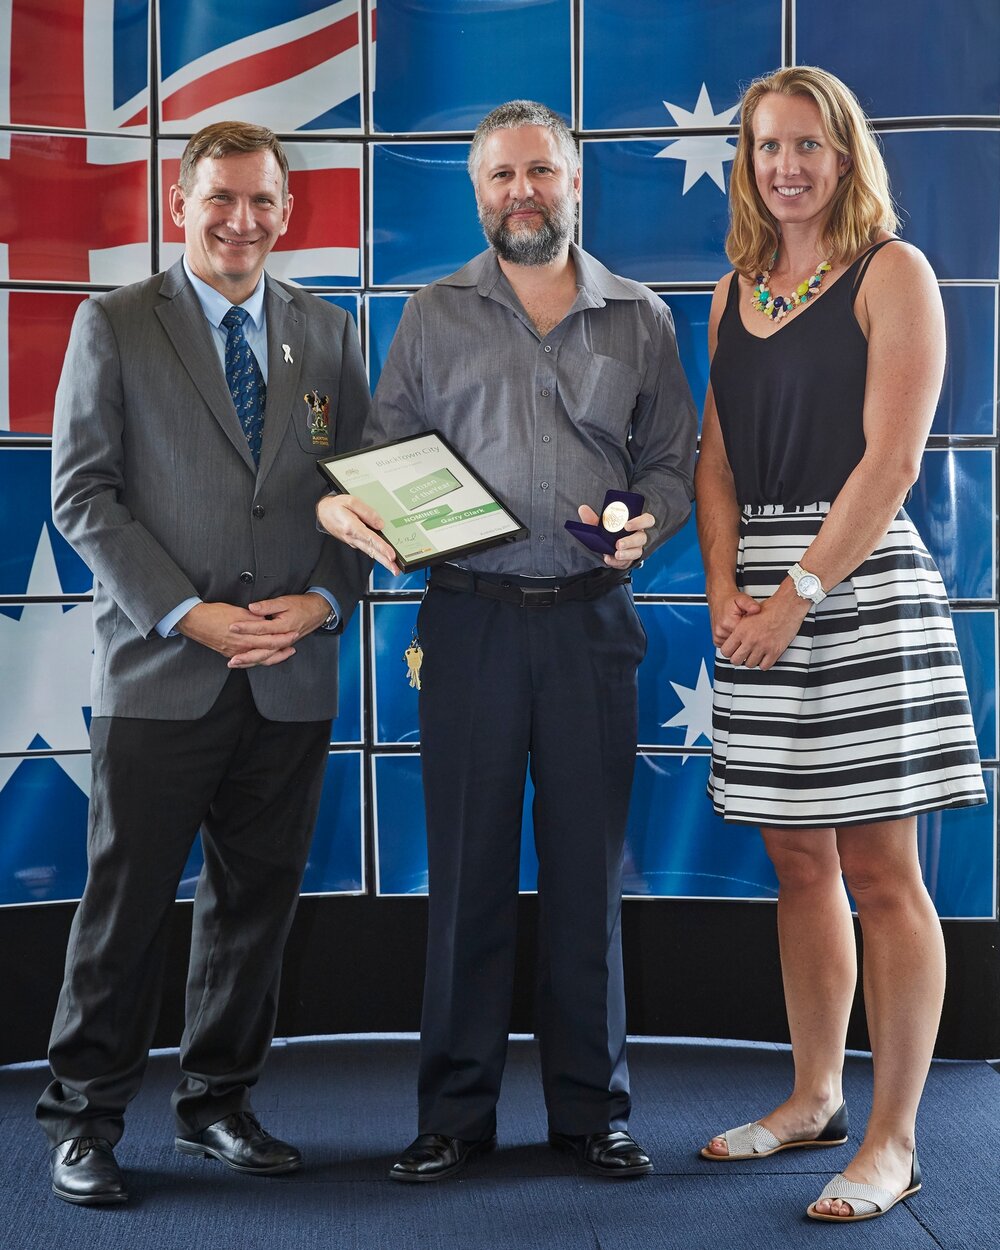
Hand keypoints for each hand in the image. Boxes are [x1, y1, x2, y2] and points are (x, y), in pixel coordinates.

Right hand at [176, 601, 295, 666]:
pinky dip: (258, 659)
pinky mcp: (228, 654)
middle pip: (266, 652)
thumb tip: (267, 620)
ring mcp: (234, 653)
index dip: (283, 638)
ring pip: (257, 659)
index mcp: (244, 636)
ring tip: (283, 653)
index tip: (293, 634)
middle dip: (281, 650)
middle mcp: (240, 648)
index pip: (269, 640)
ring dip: (272, 657)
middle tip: (293, 646)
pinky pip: (247, 660)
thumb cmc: (214, 613)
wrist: (194, 620)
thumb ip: (254, 617)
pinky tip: (264, 658)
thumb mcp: (238, 611)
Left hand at [225, 593, 330, 667]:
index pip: (261, 629)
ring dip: (250, 661)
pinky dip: (258, 661)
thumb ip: (267, 605)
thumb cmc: (301, 606)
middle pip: (262, 650)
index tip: (232, 627)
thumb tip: (252, 607)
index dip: (245, 628)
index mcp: (282, 626)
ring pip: (266, 657)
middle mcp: (283, 638)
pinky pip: (270, 658)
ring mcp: (282, 645)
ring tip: (235, 663)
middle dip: (245, 654)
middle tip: (231, 656)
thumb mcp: (284, 601)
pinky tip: (247, 662)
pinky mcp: (282, 647)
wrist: (316, 612)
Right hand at [316, 494, 399, 574]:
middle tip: (395, 570)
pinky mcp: (354, 542)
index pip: (370, 539)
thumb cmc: (336, 506)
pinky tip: (385, 557)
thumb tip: (380, 524)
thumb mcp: (351, 501)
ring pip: (370, 552)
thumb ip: (367, 512)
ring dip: (382, 561)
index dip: (382, 548)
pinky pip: (367, 548)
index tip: (391, 555)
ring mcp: (353, 541)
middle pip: (371, 551)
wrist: (323, 512)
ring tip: (393, 568)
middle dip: (385, 562)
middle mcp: (352, 537)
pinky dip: (376, 554)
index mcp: (351, 527)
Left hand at [577, 504, 654, 569]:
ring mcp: (635, 549)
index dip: (640, 522)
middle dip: (630, 542)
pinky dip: (617, 562)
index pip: (647, 520)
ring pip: (637, 552)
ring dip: (627, 554)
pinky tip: (609, 559)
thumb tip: (582, 509)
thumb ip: (592, 518)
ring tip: (616, 554)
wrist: (606, 547)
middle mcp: (639, 536)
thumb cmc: (609, 531)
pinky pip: (627, 562)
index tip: (627, 525)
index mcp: (636, 523)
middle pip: (642, 538)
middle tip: (618, 544)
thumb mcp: (601, 525)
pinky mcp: (629, 560)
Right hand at [707, 589, 761, 646]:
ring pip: (735, 645)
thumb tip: (756, 609)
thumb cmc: (730, 600)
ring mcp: (718, 637)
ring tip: (742, 629)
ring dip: (740, 640)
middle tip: (749, 628)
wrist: (719, 599)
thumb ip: (750, 604)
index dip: (753, 631)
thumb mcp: (742, 599)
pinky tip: (736, 633)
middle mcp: (721, 631)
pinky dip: (734, 641)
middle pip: (740, 642)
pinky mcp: (717, 640)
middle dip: (746, 636)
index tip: (755, 627)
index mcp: (728, 623)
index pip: (745, 636)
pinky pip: (728, 646)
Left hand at [718, 585, 809, 669]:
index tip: (732, 651)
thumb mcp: (748, 614)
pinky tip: (764, 657)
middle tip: (742, 655)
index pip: (725, 650)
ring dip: (751, 660)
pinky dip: (763, 663)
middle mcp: (750, 639)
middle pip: (736, 660)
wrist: (788, 605)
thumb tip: (734, 638)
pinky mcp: (775, 651)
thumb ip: (740, 628)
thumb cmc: (771, 607)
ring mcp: (763, 646)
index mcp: (741, 630)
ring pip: (750, 664)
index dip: (728, 652)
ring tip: (754, 654)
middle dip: (738, 659)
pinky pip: (764, 666)